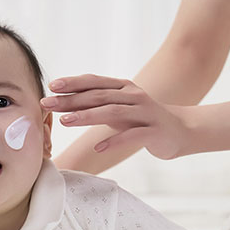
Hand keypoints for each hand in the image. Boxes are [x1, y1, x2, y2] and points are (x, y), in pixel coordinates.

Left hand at [41, 74, 189, 159]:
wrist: (181, 130)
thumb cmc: (143, 119)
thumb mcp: (118, 110)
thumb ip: (96, 105)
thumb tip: (63, 105)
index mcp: (123, 88)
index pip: (94, 82)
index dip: (73, 83)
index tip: (51, 87)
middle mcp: (133, 96)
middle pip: (98, 96)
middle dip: (71, 100)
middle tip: (48, 104)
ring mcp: (145, 112)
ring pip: (112, 112)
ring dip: (86, 116)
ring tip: (65, 121)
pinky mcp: (154, 131)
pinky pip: (132, 136)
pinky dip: (114, 141)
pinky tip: (98, 147)